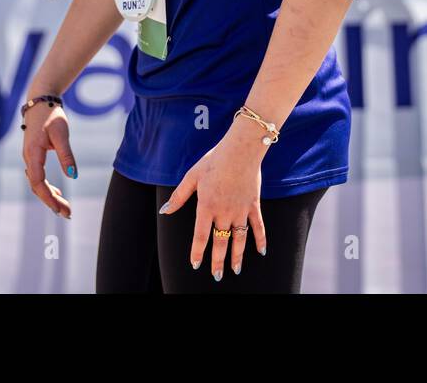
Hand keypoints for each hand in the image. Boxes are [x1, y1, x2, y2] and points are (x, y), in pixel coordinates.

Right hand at [21, 94, 77, 218]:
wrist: (40, 101)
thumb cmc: (51, 115)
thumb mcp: (61, 133)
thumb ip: (66, 154)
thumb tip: (73, 176)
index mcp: (33, 153)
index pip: (37, 182)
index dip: (47, 197)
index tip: (59, 209)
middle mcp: (28, 158)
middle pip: (36, 186)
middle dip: (51, 201)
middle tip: (68, 214)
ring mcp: (29, 157)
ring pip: (36, 183)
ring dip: (50, 196)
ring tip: (64, 208)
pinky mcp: (33, 156)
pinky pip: (37, 177)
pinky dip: (47, 187)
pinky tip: (58, 192)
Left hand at [159, 121, 267, 280]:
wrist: (241, 149)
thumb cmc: (214, 160)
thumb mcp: (192, 176)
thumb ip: (179, 196)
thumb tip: (165, 210)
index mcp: (206, 206)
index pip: (200, 236)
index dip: (197, 252)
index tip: (195, 264)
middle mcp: (224, 212)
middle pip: (221, 242)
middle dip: (218, 261)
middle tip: (216, 276)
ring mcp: (241, 210)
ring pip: (239, 239)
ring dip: (237, 256)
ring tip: (236, 270)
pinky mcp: (254, 205)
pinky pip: (258, 226)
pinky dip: (261, 239)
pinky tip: (261, 252)